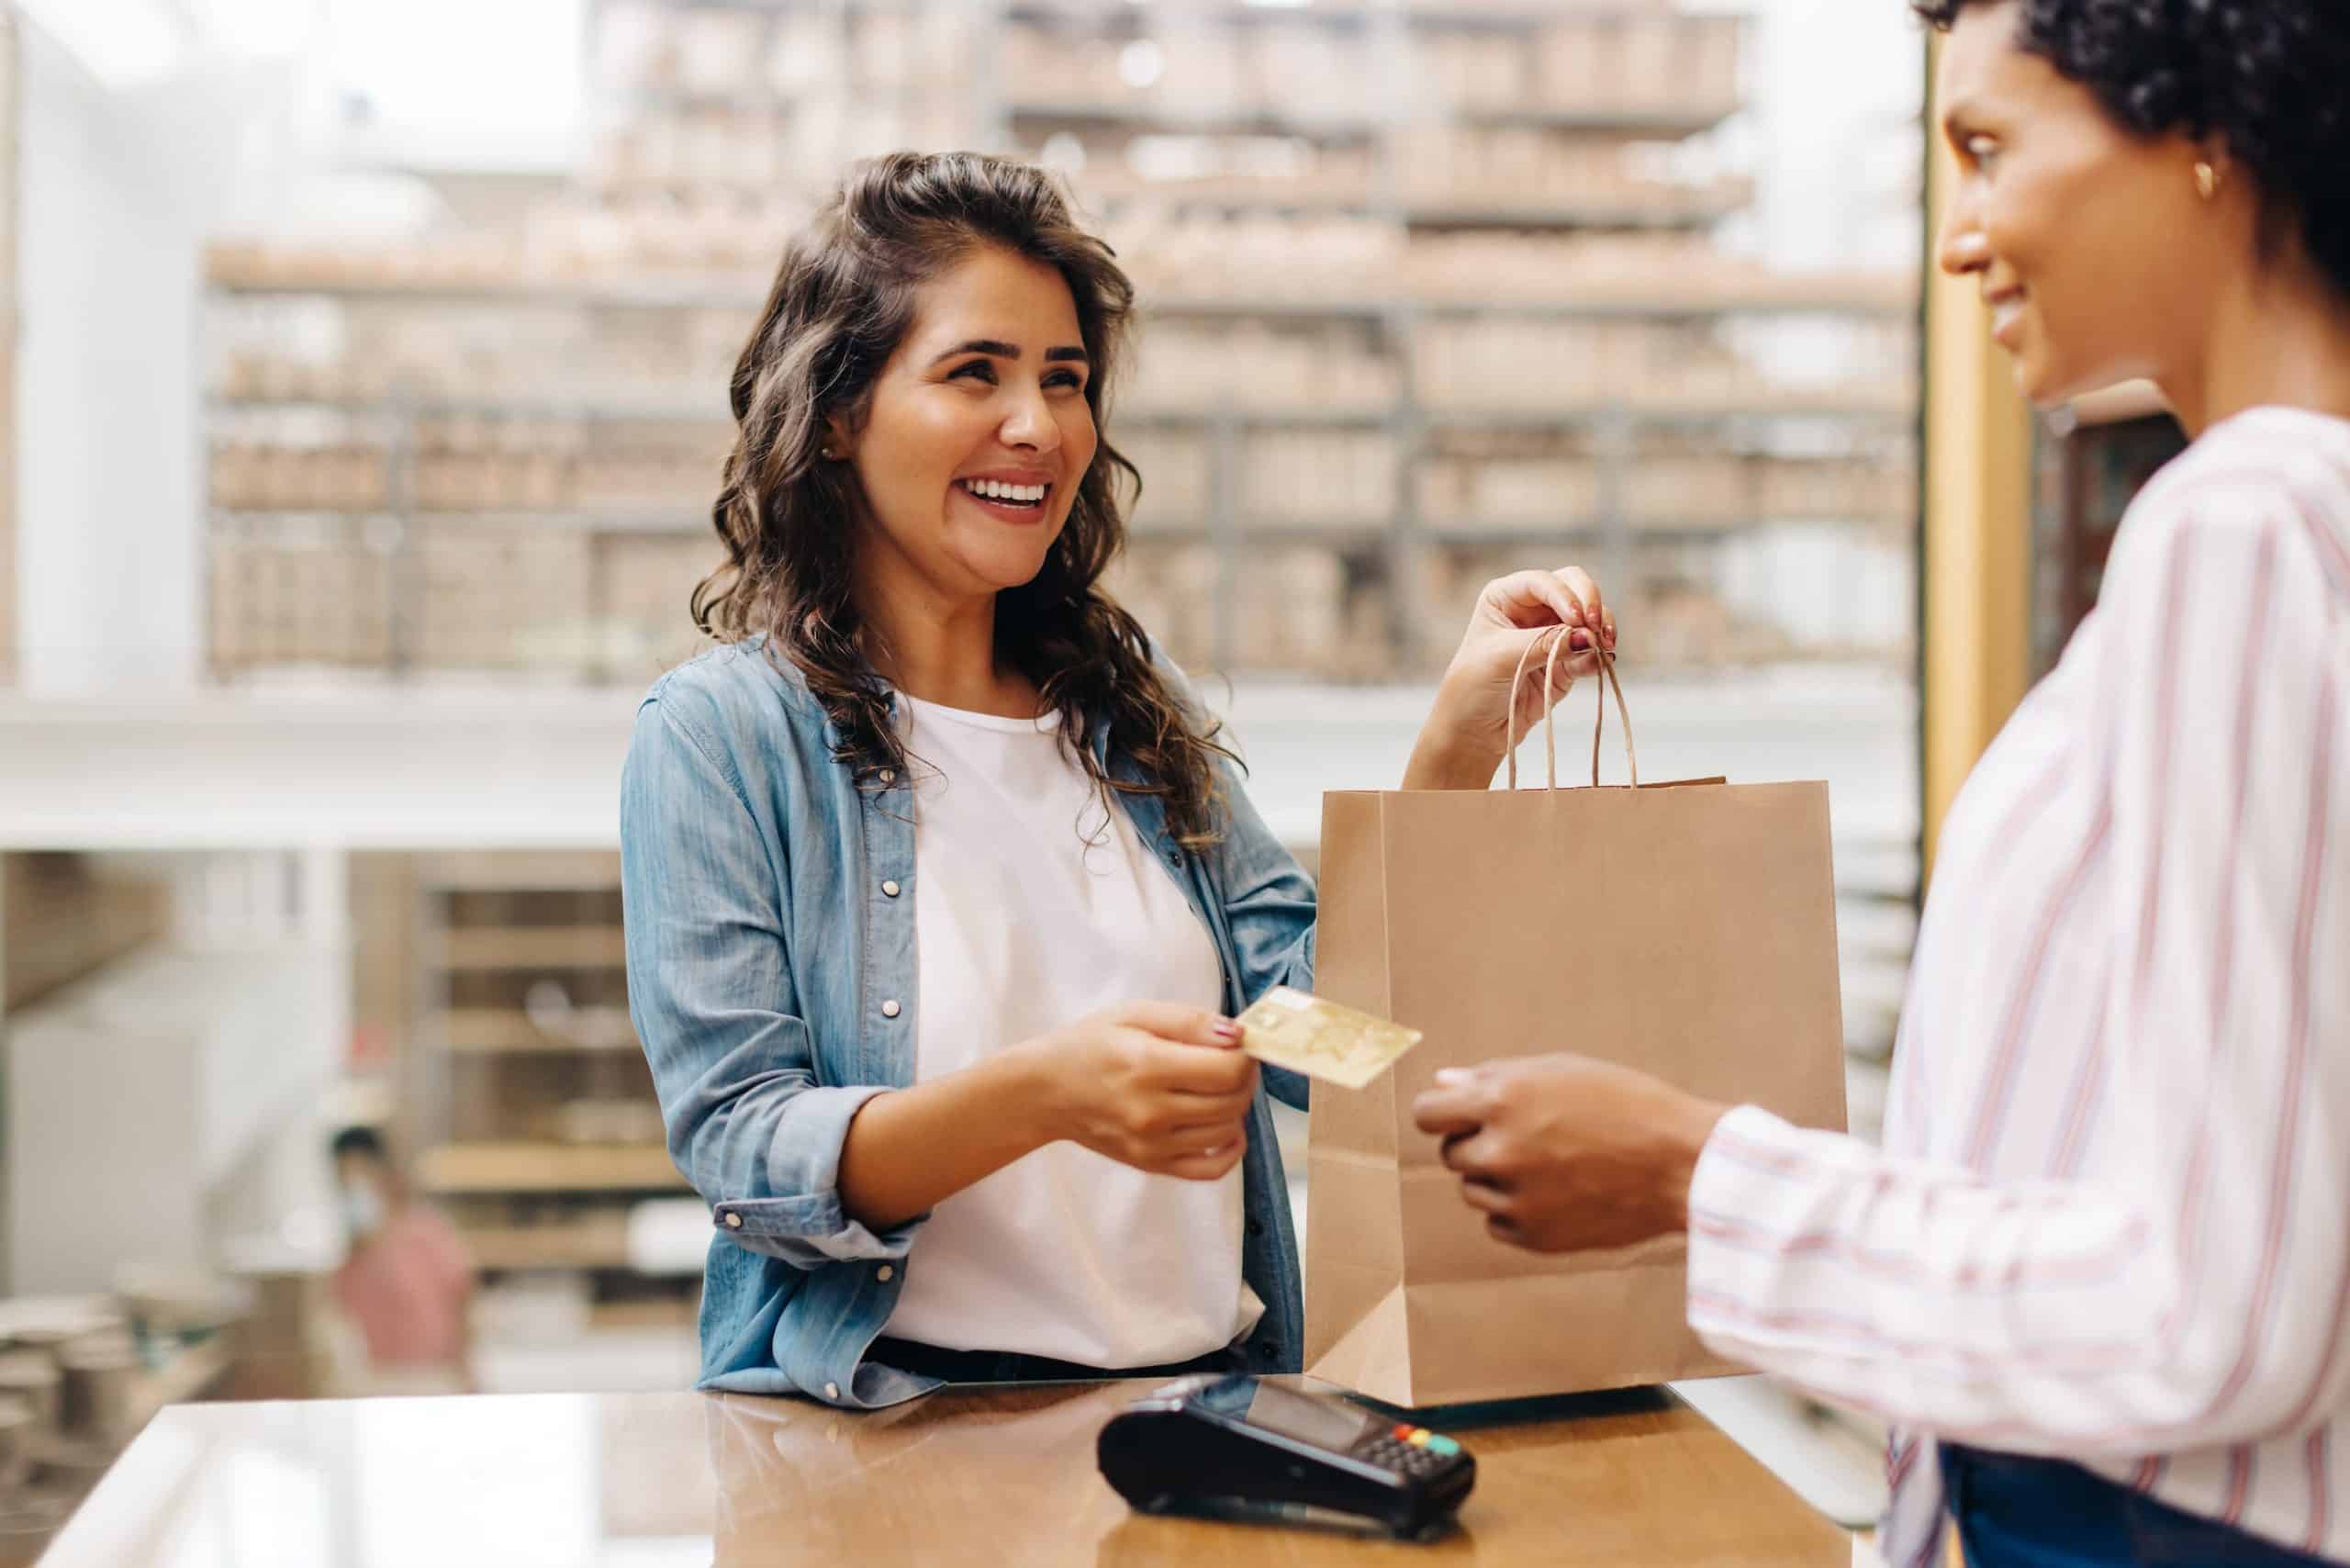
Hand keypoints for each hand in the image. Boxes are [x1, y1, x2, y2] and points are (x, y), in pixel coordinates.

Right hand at [1022, 1003, 1258, 1180]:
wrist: (1045, 1092)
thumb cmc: (1089, 1045)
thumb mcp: (1133, 1015)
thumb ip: (1189, 1021)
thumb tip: (1238, 1034)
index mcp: (1148, 1066)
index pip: (1228, 1070)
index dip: (1246, 1055)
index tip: (1239, 1043)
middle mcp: (1152, 1112)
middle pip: (1232, 1101)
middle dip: (1245, 1077)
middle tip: (1232, 1060)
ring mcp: (1152, 1145)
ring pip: (1227, 1131)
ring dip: (1237, 1106)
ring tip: (1219, 1086)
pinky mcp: (1151, 1164)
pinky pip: (1211, 1169)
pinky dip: (1231, 1149)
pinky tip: (1225, 1127)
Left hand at [1404, 568, 1616, 789]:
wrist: (1474, 730)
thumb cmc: (1472, 687)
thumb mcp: (1500, 658)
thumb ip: (1543, 643)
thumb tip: (1587, 637)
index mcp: (1506, 596)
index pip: (1543, 582)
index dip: (1564, 594)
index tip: (1576, 618)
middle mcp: (1532, 609)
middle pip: (1575, 587)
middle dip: (1590, 603)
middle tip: (1596, 627)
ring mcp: (1553, 634)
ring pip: (1590, 617)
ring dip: (1601, 628)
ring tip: (1605, 647)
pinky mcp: (1568, 662)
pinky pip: (1592, 651)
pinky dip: (1601, 655)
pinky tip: (1602, 662)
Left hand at [1409, 1054, 1724, 1252]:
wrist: (1683, 1165)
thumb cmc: (1627, 1105)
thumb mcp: (1561, 1071)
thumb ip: (1494, 1078)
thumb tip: (1443, 1083)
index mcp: (1502, 1101)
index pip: (1427, 1112)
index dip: (1443, 1111)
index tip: (1460, 1114)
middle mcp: (1501, 1151)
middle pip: (1452, 1153)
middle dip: (1478, 1143)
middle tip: (1530, 1137)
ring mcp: (1517, 1198)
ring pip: (1473, 1190)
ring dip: (1497, 1178)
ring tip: (1553, 1165)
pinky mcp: (1535, 1237)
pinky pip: (1498, 1223)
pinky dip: (1517, 1211)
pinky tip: (1559, 1194)